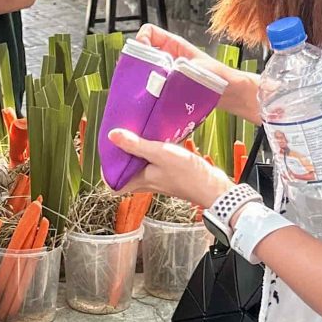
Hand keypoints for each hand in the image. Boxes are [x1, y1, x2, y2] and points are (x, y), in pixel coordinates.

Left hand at [108, 129, 232, 208]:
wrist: (213, 186)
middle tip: (122, 139)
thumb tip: (112, 136)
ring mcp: (159, 179)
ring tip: (139, 135)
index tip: (108, 154)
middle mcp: (147, 182)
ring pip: (141, 168)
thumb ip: (136, 145)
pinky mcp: (171, 174)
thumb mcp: (159, 154)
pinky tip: (159, 139)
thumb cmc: (188, 174)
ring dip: (138, 153)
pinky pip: (155, 164)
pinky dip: (153, 152)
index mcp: (140, 181)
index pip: (114, 185)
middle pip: (126, 173)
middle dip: (122, 157)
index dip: (107, 173)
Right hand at [137, 22, 272, 118]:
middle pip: (142, 52)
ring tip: (144, 91)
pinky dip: (149, 91)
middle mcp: (168, 55)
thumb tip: (154, 78)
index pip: (148, 32)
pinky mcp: (170, 84)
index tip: (142, 55)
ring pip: (146, 70)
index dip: (141, 40)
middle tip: (136, 78)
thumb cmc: (217, 77)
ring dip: (142, 80)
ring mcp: (168, 70)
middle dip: (137, 64)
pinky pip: (153, 84)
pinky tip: (151, 100)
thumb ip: (172, 72)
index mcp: (173, 44)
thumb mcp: (191, 70)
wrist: (231, 93)